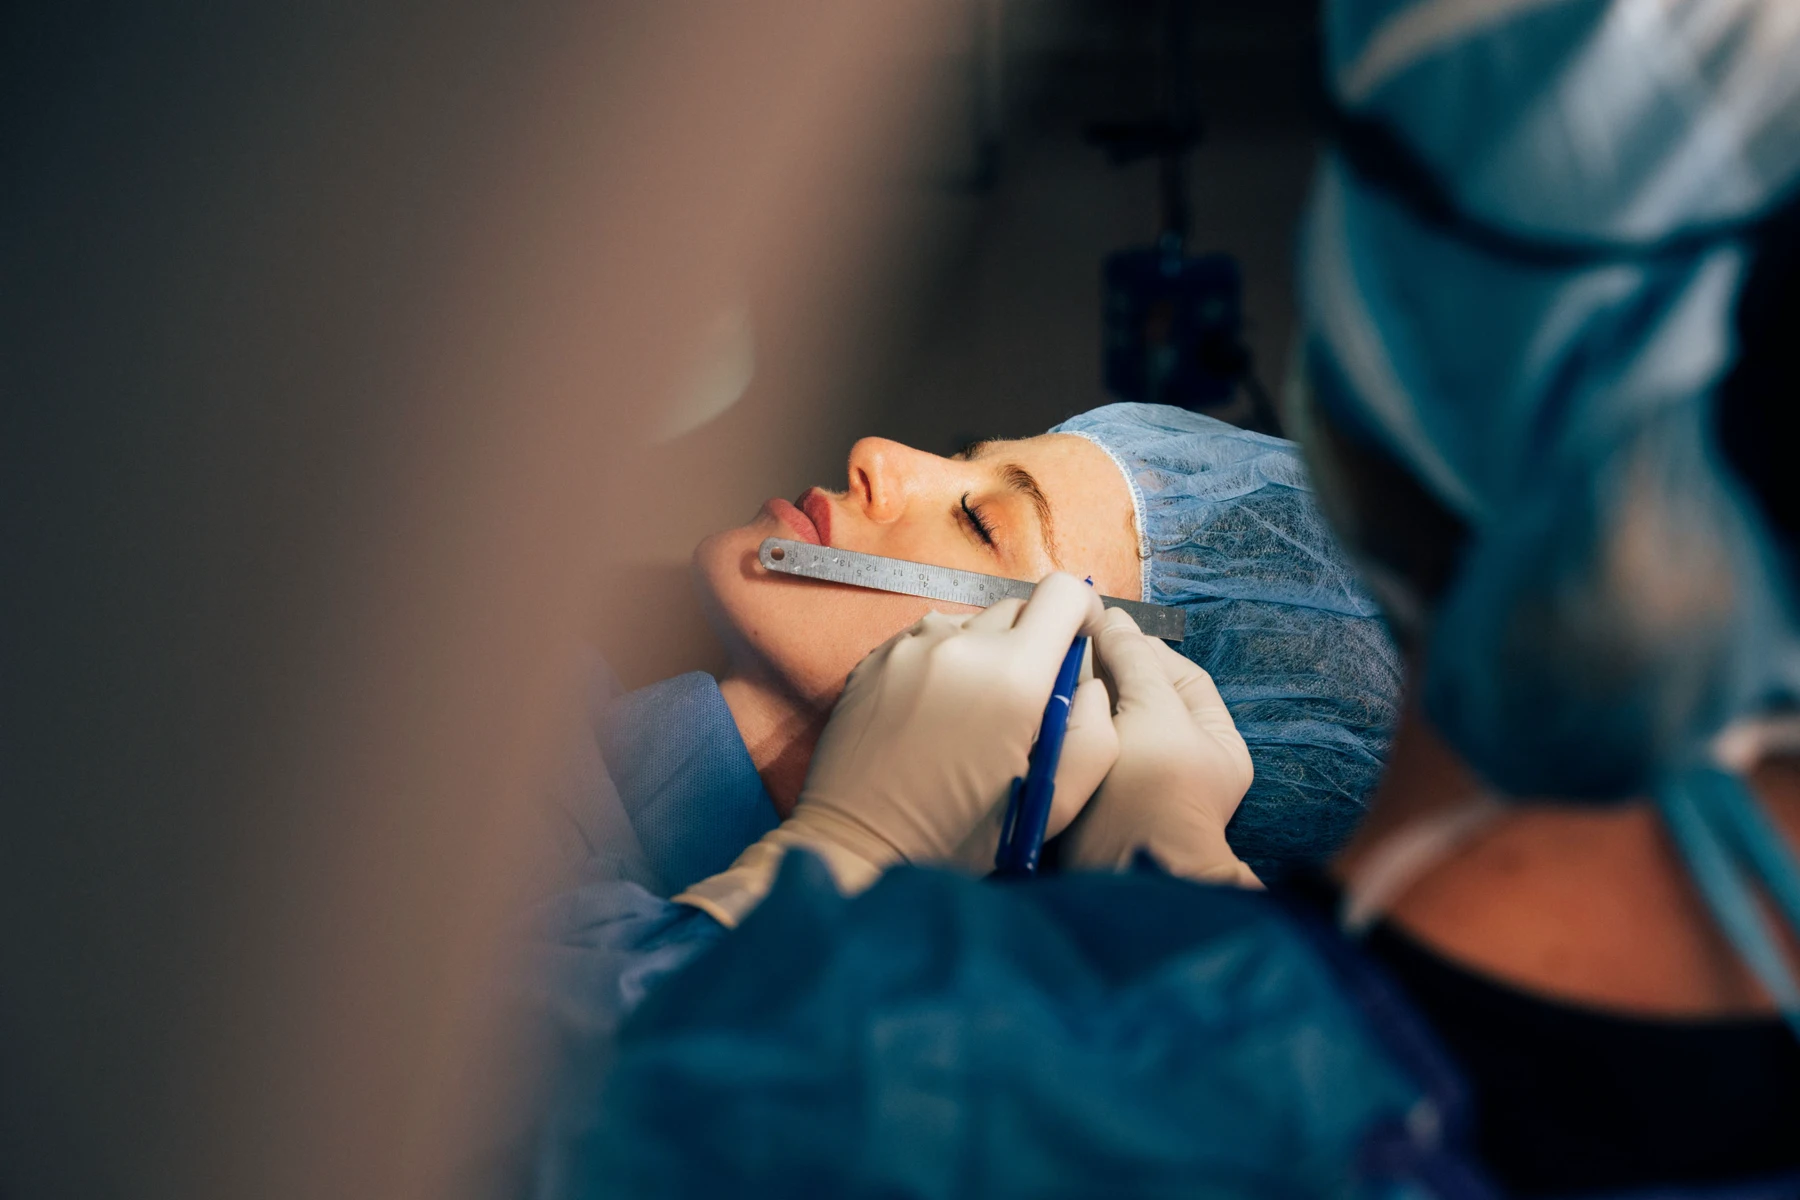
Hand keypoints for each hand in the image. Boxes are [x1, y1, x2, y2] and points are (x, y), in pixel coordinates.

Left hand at [676, 573, 1117, 925]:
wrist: (859, 847)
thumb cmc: (963, 836)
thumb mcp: (1056, 802)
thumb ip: (1095, 733)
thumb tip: (1089, 682)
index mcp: (1014, 674)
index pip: (1064, 592)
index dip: (1082, 613)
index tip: (1078, 647)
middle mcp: (961, 643)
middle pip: (1018, 608)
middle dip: (1034, 644)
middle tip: (1024, 703)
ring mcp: (910, 646)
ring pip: (970, 623)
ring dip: (985, 654)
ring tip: (972, 713)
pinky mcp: (874, 658)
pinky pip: (926, 641)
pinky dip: (942, 664)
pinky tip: (932, 716)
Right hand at [1059, 608, 1259, 886]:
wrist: (1125, 870)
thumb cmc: (1153, 785)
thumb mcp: (1153, 708)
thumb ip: (1133, 658)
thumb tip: (1113, 617)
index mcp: (1215, 741)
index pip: (1181, 676)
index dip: (1143, 648)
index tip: (1103, 628)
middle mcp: (1182, 762)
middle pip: (1142, 699)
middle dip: (1109, 674)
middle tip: (1071, 651)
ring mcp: (1141, 784)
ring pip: (1111, 723)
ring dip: (1086, 701)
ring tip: (1055, 680)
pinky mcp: (1102, 798)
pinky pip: (1088, 751)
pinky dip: (1072, 732)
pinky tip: (1049, 716)